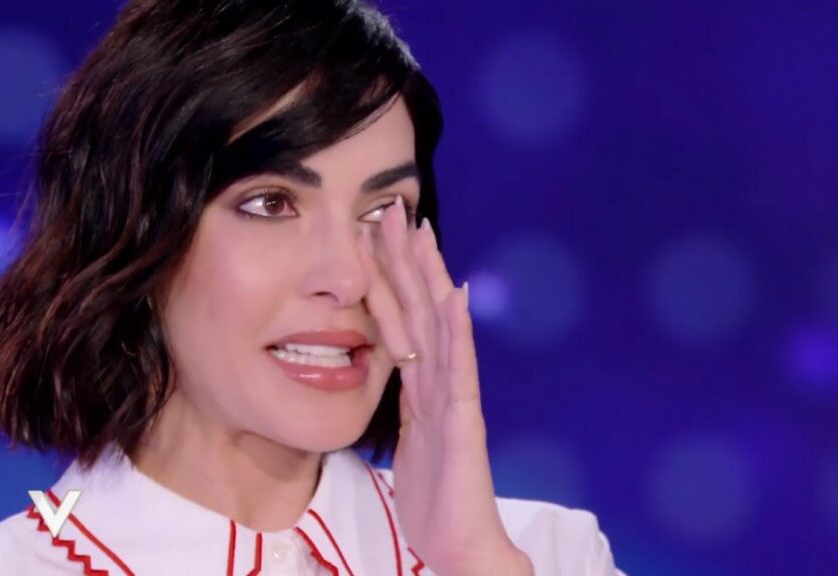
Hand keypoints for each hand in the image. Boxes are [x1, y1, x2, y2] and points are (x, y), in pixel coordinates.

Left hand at [356, 196, 531, 575]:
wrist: (461, 544)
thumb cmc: (436, 499)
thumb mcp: (409, 440)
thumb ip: (406, 403)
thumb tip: (393, 372)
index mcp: (423, 387)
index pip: (403, 321)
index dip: (389, 278)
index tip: (374, 235)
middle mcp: (441, 382)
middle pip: (420, 310)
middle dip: (406, 260)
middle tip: (391, 209)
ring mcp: (455, 397)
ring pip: (440, 327)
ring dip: (429, 278)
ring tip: (421, 234)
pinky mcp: (463, 419)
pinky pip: (458, 368)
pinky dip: (457, 330)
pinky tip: (455, 295)